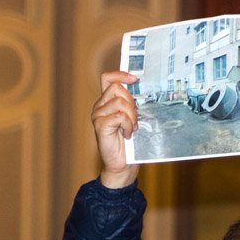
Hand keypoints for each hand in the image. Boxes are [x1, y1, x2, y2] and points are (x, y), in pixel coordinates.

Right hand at [92, 71, 139, 188]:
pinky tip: (127, 134)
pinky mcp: (100, 126)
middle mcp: (99, 107)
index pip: (107, 78)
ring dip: (131, 116)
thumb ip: (132, 105)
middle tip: (135, 119)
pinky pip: (119, 116)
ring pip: (119, 102)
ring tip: (131, 129)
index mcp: (106, 102)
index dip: (120, 74)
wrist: (123, 165)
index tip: (134, 79)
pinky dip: (128, 125)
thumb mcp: (132, 119)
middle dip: (131, 102)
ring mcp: (97, 116)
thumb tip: (141, 89)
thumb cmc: (129, 143)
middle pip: (117, 88)